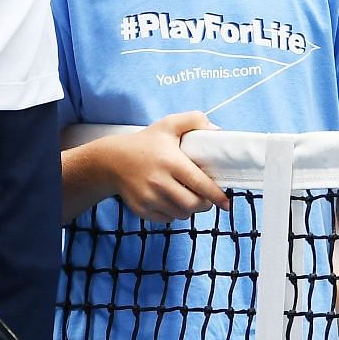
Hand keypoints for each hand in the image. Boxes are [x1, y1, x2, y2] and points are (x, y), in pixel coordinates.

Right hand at [106, 113, 227, 221]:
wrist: (113, 161)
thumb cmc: (146, 142)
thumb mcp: (169, 124)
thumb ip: (194, 120)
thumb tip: (217, 131)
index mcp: (170, 161)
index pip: (199, 183)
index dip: (216, 195)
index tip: (226, 202)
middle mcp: (159, 182)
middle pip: (192, 204)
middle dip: (204, 204)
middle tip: (206, 197)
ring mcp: (149, 198)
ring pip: (181, 214)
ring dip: (190, 209)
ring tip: (189, 196)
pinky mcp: (141, 210)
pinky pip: (167, 219)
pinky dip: (174, 213)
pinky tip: (172, 200)